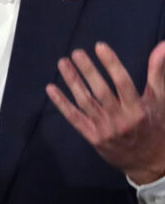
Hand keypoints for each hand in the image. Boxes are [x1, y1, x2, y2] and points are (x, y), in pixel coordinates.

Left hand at [46, 41, 164, 183]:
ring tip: (63, 63)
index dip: (111, 64)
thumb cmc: (153, 124)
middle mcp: (121, 120)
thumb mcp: (158, 99)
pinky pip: (74, 118)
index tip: (99, 46)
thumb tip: (162, 45)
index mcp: (138, 109)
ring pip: (85, 102)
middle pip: (101, 92)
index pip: (123, 83)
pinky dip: (61, 103)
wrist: (148, 161)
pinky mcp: (92, 137)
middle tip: (76, 52)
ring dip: (72, 82)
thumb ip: (157, 72)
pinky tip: (51, 88)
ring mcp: (105, 129)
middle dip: (88, 71)